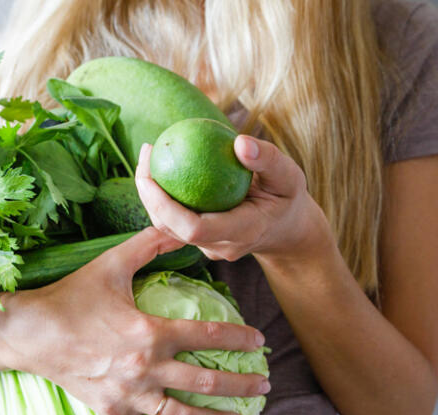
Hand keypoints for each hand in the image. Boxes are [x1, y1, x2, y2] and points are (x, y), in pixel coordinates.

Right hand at [0, 227, 268, 414]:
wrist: (29, 332)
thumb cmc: (71, 296)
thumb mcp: (112, 264)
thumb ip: (150, 244)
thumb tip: (181, 225)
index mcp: (150, 331)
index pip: (209, 335)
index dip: (240, 338)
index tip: (259, 342)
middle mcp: (144, 368)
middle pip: (206, 382)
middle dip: (242, 385)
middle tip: (263, 386)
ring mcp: (128, 395)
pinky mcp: (111, 412)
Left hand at [135, 135, 333, 263]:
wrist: (287, 228)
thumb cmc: (287, 197)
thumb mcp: (289, 176)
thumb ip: (268, 160)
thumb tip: (240, 143)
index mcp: (242, 232)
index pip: (194, 228)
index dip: (165, 206)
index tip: (151, 173)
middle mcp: (220, 246)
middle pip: (171, 228)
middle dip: (149, 194)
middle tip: (148, 150)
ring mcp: (208, 247)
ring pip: (167, 227)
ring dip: (150, 193)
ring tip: (149, 153)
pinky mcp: (200, 241)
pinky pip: (174, 220)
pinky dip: (163, 195)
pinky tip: (160, 164)